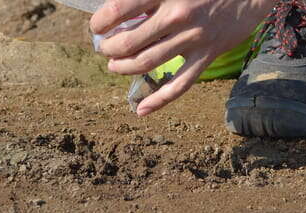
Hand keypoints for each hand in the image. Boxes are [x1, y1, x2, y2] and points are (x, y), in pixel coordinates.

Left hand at [91, 0, 273, 115]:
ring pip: (146, 63)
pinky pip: (179, 85)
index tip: (97, 26)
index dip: (100, 22)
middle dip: (108, 49)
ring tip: (114, 66)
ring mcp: (193, 38)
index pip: (119, 9)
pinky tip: (141, 110)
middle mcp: (177, 15)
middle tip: (104, 48)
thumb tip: (118, 10)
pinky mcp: (207, 55)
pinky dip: (158, 100)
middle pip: (128, 42)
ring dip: (123, 68)